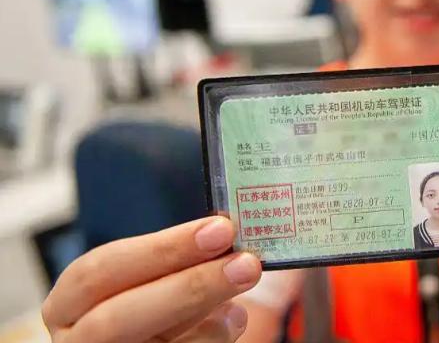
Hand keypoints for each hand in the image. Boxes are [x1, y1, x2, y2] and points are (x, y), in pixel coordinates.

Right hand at [42, 216, 261, 342]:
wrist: (152, 337)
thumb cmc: (148, 305)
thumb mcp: (148, 282)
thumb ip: (175, 264)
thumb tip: (225, 236)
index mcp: (69, 303)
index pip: (99, 271)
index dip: (161, 249)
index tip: (220, 229)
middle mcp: (75, 341)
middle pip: (118, 319)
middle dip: (190, 287)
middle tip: (246, 264)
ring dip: (212, 322)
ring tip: (240, 301)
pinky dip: (212, 340)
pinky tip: (229, 324)